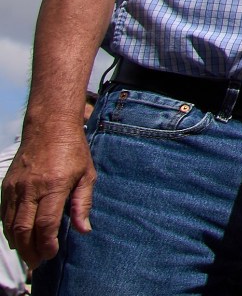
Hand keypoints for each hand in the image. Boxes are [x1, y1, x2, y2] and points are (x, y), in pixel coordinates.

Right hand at [2, 119, 93, 265]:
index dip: (47, 243)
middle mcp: (31, 188)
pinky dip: (8, 230)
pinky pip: (4, 214)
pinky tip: (16, 239)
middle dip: (29, 250)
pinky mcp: (7, 185)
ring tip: (28, 255)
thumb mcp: (87, 174)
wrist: (49, 126)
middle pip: (24, 228)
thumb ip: (83, 203)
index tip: (51, 254)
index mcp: (53, 186)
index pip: (45, 223)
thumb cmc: (72, 150)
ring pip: (10, 224)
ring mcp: (16, 187)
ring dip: (17, 243)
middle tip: (38, 262)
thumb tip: (83, 229)